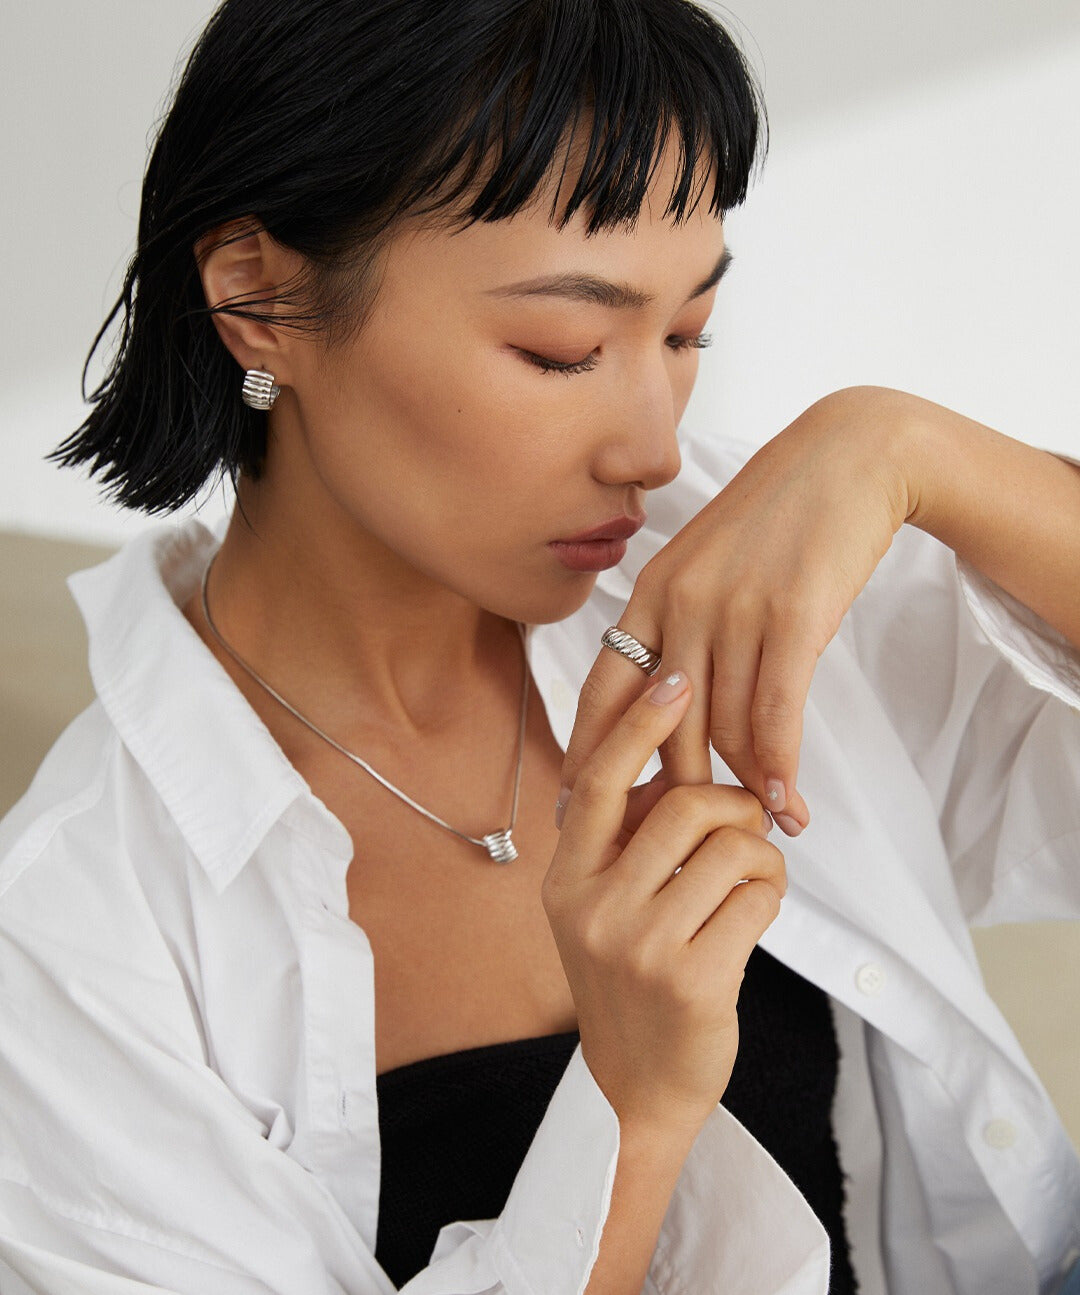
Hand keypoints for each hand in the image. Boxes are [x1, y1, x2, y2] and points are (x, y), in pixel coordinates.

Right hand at [543, 669, 785, 1135]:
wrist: (635, 1087)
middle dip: (734, 804)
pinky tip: (757, 914)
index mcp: (567, 880)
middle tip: (750, 823)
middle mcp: (593, 907)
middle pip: (684, 805)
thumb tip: (669, 768)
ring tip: (756, 878)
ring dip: (761, 855)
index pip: (600, 781)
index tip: (674, 678)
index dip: (639, 724)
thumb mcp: (600, 909)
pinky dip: (772, 894)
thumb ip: (624, 844)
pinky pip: (758, 896)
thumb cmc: (629, 984)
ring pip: (731, 848)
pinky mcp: (693, 979)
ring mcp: (641, 946)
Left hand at [558, 387, 917, 833]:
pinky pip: (775, 713)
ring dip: (743, 788)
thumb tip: (672, 706)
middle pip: (665, 728)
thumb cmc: (775, 520)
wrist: (846, 459)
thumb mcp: (705, 564)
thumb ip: (679, 627)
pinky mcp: (791, 616)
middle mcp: (680, 604)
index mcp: (649, 593)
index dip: (593, 759)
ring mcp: (733, 609)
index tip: (584, 812)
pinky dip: (781, 767)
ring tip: (759, 825)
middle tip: (687, 840)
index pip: (603, 693)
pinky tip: (788, 802)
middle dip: (677, 792)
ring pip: (726, 728)